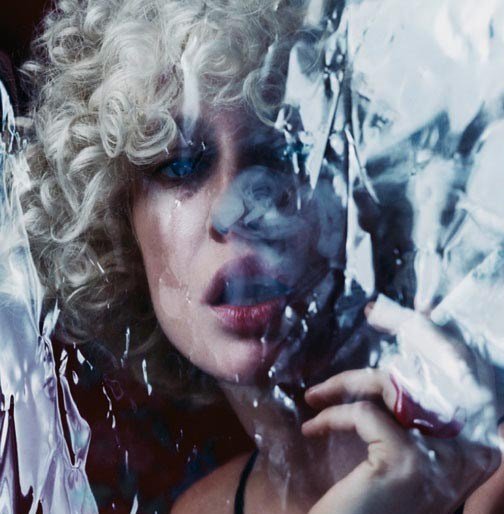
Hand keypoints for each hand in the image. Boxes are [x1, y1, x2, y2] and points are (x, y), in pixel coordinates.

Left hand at [301, 298, 500, 513]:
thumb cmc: (364, 500)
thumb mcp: (391, 452)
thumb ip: (401, 415)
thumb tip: (393, 373)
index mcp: (468, 446)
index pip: (461, 378)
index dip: (437, 338)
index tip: (413, 311)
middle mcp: (469, 450)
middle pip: (435, 369)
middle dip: (410, 327)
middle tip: (375, 310)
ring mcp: (441, 456)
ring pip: (389, 386)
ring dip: (344, 384)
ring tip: (313, 396)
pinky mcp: (407, 459)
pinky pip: (364, 414)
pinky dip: (332, 417)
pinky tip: (312, 429)